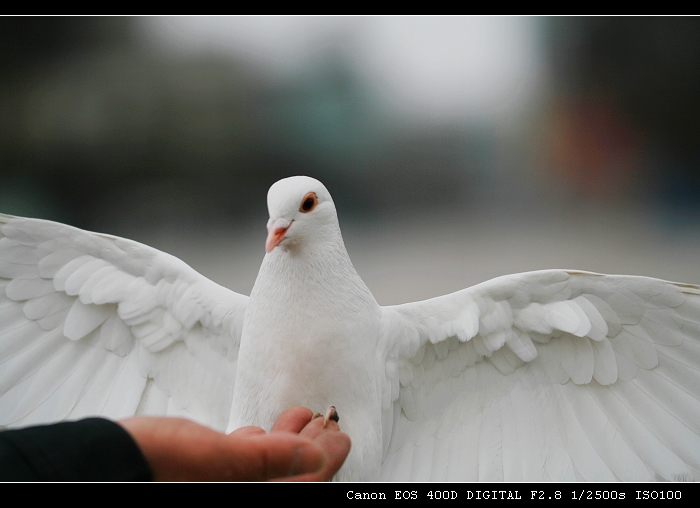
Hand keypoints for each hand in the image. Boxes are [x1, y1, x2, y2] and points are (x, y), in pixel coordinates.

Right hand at [118, 407, 349, 480]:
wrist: (103, 462)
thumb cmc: (153, 463)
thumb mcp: (216, 459)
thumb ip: (267, 460)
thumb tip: (316, 457)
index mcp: (246, 495)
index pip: (302, 485)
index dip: (327, 459)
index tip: (342, 433)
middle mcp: (238, 493)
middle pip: (289, 477)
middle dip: (311, 447)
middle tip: (328, 418)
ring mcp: (221, 485)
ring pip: (267, 469)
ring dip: (288, 441)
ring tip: (301, 413)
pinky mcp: (203, 476)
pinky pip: (242, 465)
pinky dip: (258, 446)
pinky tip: (261, 429)